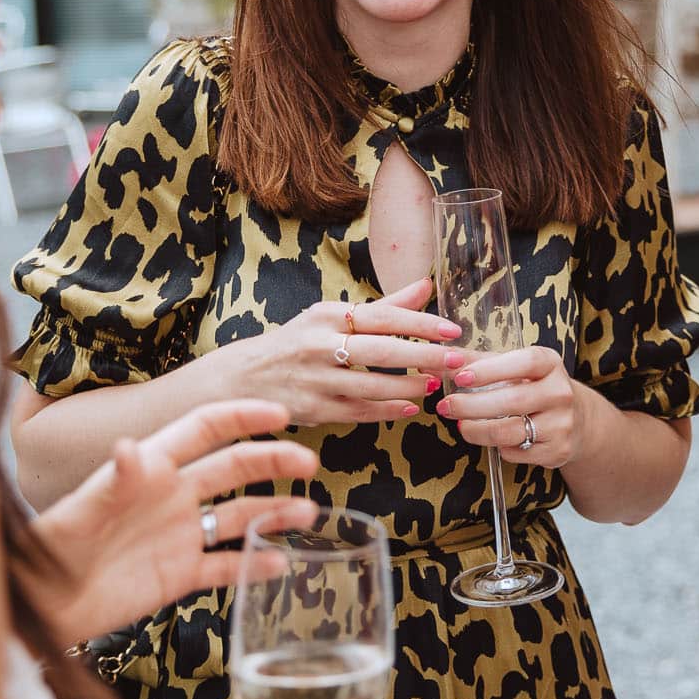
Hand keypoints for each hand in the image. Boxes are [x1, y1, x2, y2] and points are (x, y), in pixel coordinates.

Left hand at [32, 399, 320, 645]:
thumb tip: (129, 447)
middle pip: (233, 467)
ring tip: (309, 513)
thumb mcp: (78, 515)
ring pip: (239, 516)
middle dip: (272, 461)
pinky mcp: (180, 575)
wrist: (44, 605)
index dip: (242, 417)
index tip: (280, 414)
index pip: (204, 429)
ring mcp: (180, 535)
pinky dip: (255, 566)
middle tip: (310, 465)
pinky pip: (227, 566)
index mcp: (151, 467)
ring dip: (274, 511)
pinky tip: (282, 564)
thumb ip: (110, 483)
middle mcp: (172, 495)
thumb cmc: (52, 552)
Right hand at [230, 279, 463, 427]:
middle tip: (456, 360)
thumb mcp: (331, 317)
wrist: (242, 377)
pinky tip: (410, 408)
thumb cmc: (297, 343)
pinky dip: (387, 411)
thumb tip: (426, 285)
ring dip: (410, 388)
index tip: (453, 330)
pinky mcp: (312, 410)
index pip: (382, 317)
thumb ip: (383, 306)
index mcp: (327, 316)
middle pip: (381, 352)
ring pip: (372, 386)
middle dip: (423, 357)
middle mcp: (319, 345)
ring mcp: (315, 380)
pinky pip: (359, 412)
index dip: (421, 323)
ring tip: (436, 385)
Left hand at [435, 344, 581, 467]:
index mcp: (550, 364)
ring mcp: (561, 424)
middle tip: (445, 406)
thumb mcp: (514, 367)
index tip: (460, 377)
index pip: (524, 363)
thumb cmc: (534, 386)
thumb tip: (442, 359)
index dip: (490, 370)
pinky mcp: (557, 451)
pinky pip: (515, 452)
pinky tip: (491, 437)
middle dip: (472, 405)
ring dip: (476, 430)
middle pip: (512, 401)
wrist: (577, 419)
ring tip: (459, 424)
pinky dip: (497, 446)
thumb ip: (479, 361)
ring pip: (509, 431)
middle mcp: (560, 393)